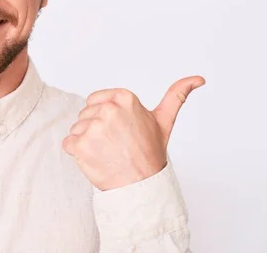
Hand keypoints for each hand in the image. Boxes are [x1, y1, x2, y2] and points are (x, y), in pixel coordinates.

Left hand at [62, 76, 204, 190]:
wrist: (142, 186)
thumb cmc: (150, 154)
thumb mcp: (164, 120)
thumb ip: (176, 95)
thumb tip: (198, 79)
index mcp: (124, 98)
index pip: (95, 100)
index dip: (103, 116)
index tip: (119, 130)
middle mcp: (108, 109)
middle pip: (85, 114)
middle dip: (95, 129)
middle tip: (115, 144)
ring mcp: (93, 127)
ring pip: (76, 129)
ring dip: (86, 142)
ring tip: (107, 152)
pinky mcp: (80, 144)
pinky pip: (68, 143)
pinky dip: (77, 153)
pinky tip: (96, 159)